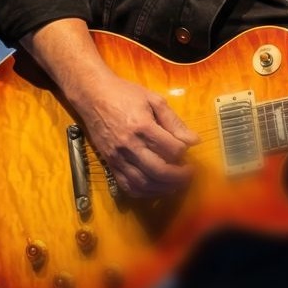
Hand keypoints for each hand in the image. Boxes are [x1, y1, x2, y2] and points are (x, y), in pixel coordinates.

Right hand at [68, 72, 200, 197]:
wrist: (92, 95)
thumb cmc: (125, 94)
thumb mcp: (154, 100)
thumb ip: (174, 122)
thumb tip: (194, 141)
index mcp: (143, 127)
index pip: (172, 149)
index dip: (184, 152)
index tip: (188, 151)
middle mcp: (130, 145)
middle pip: (159, 170)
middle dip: (179, 177)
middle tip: (189, 174)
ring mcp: (118, 157)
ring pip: (144, 183)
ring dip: (164, 188)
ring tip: (176, 184)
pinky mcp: (109, 164)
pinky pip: (127, 186)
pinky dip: (143, 193)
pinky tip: (155, 189)